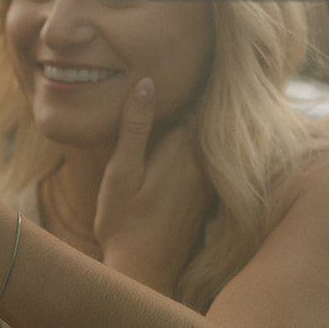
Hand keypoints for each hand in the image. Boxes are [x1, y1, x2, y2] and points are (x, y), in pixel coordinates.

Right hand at [94, 77, 210, 294]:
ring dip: (192, 123)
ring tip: (180, 98)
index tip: (187, 54)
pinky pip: (201, 161)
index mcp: (184, 148)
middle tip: (184, 66)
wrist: (145, 272)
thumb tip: (146, 82)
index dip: (192, 78)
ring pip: (202, 139)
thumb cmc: (125, 222)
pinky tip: (173, 150)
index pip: (198, 98)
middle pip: (203, 117)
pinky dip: (192, 150)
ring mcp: (207, 180)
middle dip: (193, 97)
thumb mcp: (121, 171)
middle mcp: (204, 161)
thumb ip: (134, 127)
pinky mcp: (203, 197)